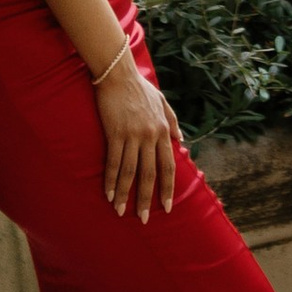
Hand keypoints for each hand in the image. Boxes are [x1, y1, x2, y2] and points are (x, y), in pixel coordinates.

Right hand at [95, 49, 181, 221]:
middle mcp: (151, 135)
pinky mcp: (116, 132)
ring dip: (125, 194)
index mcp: (163, 130)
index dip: (167, 188)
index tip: (167, 207)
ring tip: (121, 212)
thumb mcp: (162, 101)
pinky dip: (111, 180)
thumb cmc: (139, 87)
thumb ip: (173, 121)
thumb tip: (182, 140)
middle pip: (150, 174)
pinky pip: (114, 162)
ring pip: (130, 172)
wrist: (118, 73)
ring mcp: (133, 135)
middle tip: (145, 219)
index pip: (168, 166)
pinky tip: (108, 193)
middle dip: (146, 198)